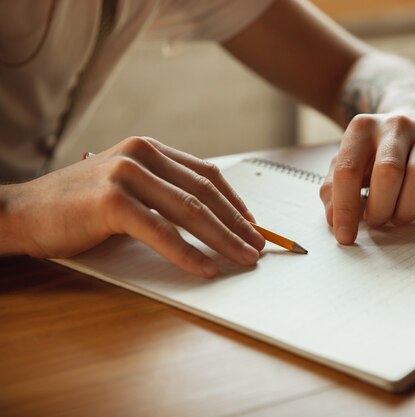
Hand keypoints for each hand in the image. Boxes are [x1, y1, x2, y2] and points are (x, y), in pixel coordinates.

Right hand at [6, 137, 264, 276]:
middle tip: (258, 247)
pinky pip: (160, 232)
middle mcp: (142, 155)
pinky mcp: (112, 201)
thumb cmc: (77, 206)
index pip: (207, 174)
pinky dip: (187, 253)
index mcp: (149, 149)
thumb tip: (211, 220)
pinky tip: (206, 269)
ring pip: (190, 211)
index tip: (254, 225)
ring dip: (223, 239)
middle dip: (237, 224)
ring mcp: (126, 174)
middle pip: (205, 194)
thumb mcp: (127, 189)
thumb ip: (163, 194)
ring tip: (243, 259)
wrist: (21, 212)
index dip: (235, 202)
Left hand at [319, 112, 414, 243]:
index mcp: (363, 128)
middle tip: (377, 221)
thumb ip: (335, 189)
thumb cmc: (378, 152)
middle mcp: (397, 126)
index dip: (345, 208)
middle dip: (380, 208)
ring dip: (406, 209)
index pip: (348, 170)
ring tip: (398, 219)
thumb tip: (335, 221)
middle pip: (388, 172)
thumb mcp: (350, 162)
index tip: (345, 236)